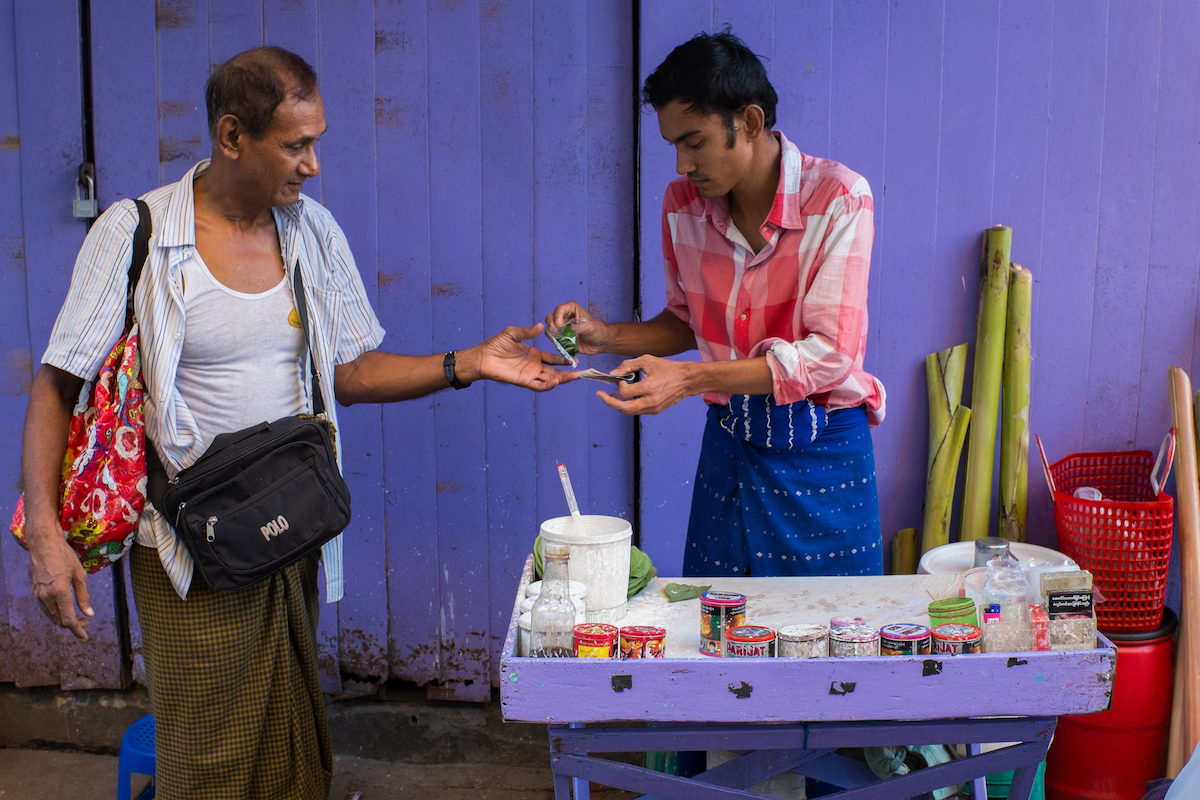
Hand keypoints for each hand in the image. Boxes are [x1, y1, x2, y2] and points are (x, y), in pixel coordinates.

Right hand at [28, 529, 91, 639]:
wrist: (43, 544)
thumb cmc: (64, 556)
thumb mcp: (80, 575)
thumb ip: (84, 596)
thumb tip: (89, 614)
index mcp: (59, 592)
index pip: (69, 620)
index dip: (78, 631)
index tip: (85, 637)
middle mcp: (46, 596)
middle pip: (60, 621)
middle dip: (74, 625)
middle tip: (86, 622)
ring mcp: (38, 595)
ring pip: (51, 616)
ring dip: (64, 620)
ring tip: (79, 616)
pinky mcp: (35, 591)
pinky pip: (45, 608)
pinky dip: (56, 613)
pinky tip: (65, 609)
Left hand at [460, 323, 574, 391]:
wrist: (483, 357)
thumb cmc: (496, 345)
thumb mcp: (513, 333)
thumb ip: (528, 332)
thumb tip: (541, 326)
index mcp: (534, 355)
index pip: (553, 359)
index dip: (564, 360)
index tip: (575, 359)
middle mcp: (534, 366)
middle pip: (555, 372)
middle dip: (568, 373)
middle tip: (581, 372)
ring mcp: (530, 375)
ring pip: (550, 380)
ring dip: (562, 380)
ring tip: (574, 377)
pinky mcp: (523, 381)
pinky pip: (538, 386)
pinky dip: (547, 385)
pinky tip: (556, 381)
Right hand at [545, 301, 612, 355]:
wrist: (600, 342)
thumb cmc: (597, 330)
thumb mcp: (589, 327)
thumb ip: (576, 327)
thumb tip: (563, 330)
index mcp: (571, 309)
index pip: (559, 309)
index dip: (557, 317)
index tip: (560, 326)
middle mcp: (564, 316)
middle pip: (550, 318)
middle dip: (552, 326)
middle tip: (556, 334)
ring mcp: (561, 328)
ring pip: (549, 329)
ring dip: (553, 336)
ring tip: (561, 342)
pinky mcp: (561, 338)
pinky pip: (554, 340)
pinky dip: (557, 344)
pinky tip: (565, 348)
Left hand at [595, 355, 695, 414]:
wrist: (686, 380)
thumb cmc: (667, 368)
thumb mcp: (647, 360)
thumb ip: (628, 365)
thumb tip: (613, 373)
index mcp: (649, 388)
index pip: (625, 392)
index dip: (618, 385)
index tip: (620, 378)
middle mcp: (651, 401)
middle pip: (624, 408)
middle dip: (609, 402)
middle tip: (600, 395)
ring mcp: (654, 408)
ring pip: (629, 412)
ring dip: (618, 405)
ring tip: (611, 396)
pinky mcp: (656, 411)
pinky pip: (637, 411)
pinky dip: (628, 405)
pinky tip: (625, 398)